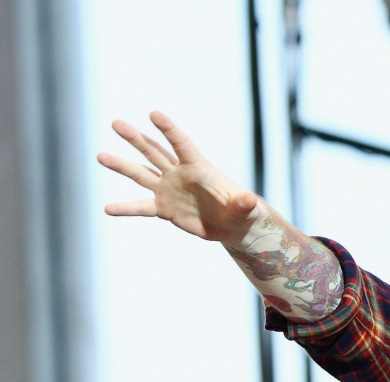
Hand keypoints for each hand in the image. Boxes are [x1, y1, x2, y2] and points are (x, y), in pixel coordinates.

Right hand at [97, 111, 258, 246]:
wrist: (231, 224)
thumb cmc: (240, 210)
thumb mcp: (244, 207)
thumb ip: (244, 202)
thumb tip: (251, 200)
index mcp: (198, 168)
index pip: (181, 144)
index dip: (168, 129)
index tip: (153, 113)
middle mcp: (179, 174)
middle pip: (154, 152)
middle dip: (136, 138)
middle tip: (116, 123)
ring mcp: (168, 190)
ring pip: (141, 174)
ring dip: (121, 165)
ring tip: (100, 156)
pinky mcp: (164, 208)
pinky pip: (141, 207)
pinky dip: (125, 208)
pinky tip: (108, 209)